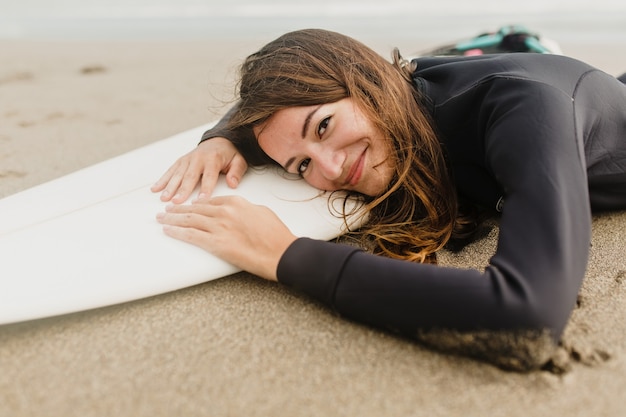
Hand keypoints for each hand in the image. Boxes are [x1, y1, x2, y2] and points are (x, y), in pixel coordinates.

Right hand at [151, 137, 247, 203]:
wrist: (220, 140)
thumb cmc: (230, 154)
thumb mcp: (239, 160)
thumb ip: (236, 172)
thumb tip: (232, 183)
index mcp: (213, 159)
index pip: (209, 176)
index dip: (205, 188)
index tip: (201, 199)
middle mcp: (198, 158)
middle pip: (189, 176)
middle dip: (182, 190)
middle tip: (177, 202)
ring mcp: (188, 159)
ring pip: (177, 174)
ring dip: (169, 187)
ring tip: (164, 198)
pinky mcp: (181, 161)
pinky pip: (171, 170)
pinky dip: (162, 179)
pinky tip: (155, 189)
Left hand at [156, 195, 297, 280]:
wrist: (281, 253)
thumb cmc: (276, 236)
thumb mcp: (262, 213)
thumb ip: (246, 210)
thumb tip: (238, 213)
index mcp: (237, 202)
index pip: (211, 200)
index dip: (197, 203)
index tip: (189, 205)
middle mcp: (225, 211)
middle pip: (196, 208)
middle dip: (179, 209)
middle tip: (167, 209)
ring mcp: (219, 227)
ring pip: (189, 219)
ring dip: (172, 218)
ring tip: (162, 218)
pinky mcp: (216, 244)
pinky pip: (191, 235)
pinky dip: (177, 232)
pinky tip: (167, 230)